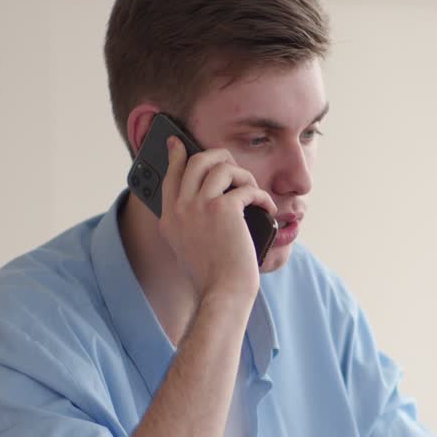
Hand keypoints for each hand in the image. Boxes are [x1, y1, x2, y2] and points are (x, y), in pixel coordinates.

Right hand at [158, 136, 277, 301]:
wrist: (222, 293)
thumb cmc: (213, 277)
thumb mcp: (188, 248)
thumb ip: (189, 224)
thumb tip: (207, 200)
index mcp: (169, 219)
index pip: (169, 176)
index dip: (175, 156)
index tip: (176, 143)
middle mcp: (180, 208)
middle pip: (196, 161)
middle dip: (218, 156)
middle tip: (233, 164)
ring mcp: (199, 206)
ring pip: (222, 167)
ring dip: (244, 176)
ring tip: (254, 192)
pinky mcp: (223, 209)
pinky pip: (247, 188)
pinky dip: (262, 197)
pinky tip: (267, 208)